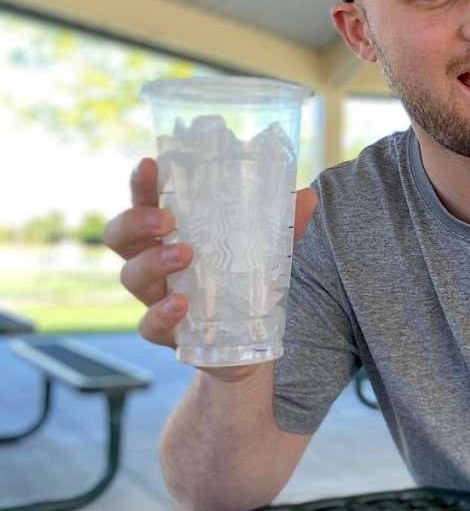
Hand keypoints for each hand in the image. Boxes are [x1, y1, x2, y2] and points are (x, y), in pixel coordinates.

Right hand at [102, 157, 318, 347]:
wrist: (246, 346)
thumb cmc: (242, 282)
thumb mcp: (265, 250)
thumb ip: (283, 224)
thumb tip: (307, 196)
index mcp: (171, 233)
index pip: (146, 201)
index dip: (142, 183)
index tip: (151, 164)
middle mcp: (153, 261)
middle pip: (120, 237)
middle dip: (135, 221)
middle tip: (167, 219)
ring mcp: (154, 296)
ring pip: (131, 276)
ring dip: (154, 261)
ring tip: (186, 255)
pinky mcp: (165, 331)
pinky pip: (149, 324)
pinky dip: (162, 313)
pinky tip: (181, 305)